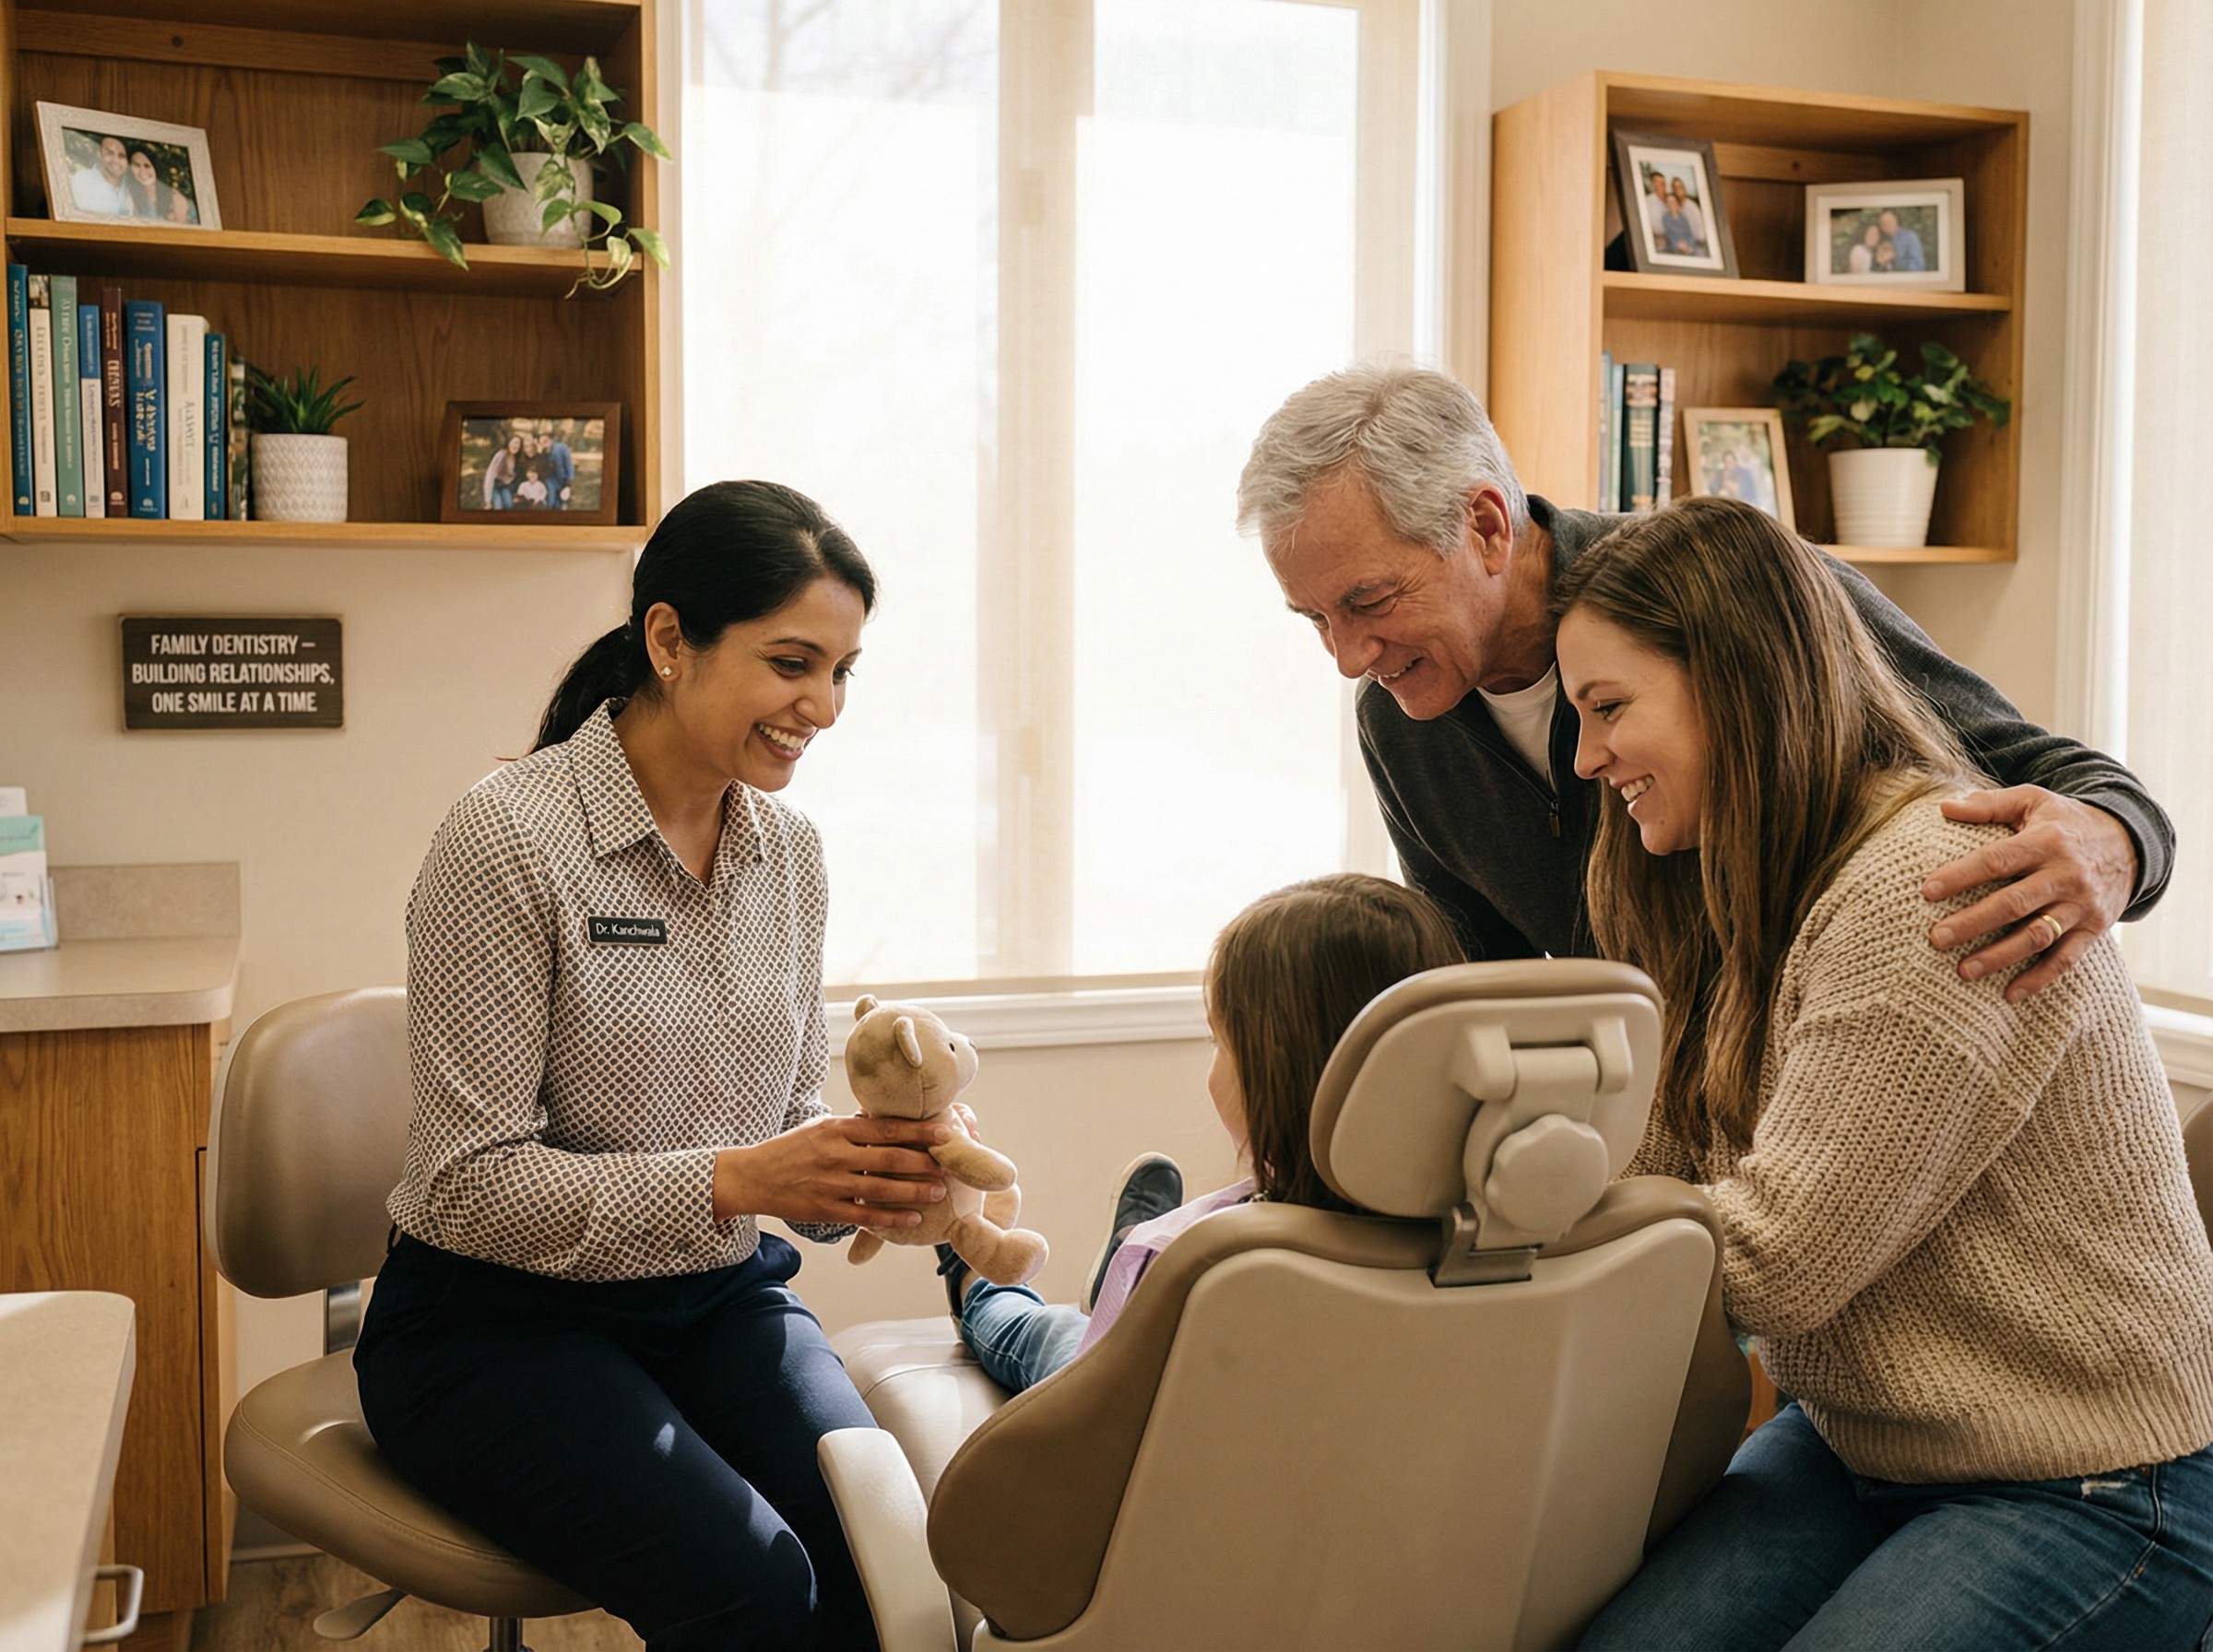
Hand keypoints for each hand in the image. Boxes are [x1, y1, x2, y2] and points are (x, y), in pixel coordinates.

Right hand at [713, 1114, 949, 1226]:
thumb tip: (891, 1124)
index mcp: (836, 1129)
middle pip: (888, 1158)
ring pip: (880, 1189)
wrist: (751, 1177)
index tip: (944, 1133)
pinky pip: (864, 1216)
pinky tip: (912, 1219)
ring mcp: (830, 1184)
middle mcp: (835, 1155)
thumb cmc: (791, 1149)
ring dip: (914, 1191)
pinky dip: (891, 1219)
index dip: (917, 1131)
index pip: (884, 1128)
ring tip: (939, 1192)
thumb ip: (853, 1128)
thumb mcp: (819, 1128)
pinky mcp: (825, 1210)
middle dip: (923, 1162)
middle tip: (951, 1165)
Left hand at [1921, 787, 2139, 1002]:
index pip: (1997, 860)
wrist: (2131, 841)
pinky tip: (2010, 994)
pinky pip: (2067, 959)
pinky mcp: (2095, 928)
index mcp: (2045, 841)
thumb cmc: (2066, 822)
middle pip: (2014, 903)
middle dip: (1973, 923)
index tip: (1927, 891)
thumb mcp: (2034, 801)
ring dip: (2000, 956)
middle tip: (1936, 938)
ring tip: (1963, 971)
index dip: (1961, 875)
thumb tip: (1943, 806)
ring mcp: (2082, 905)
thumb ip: (1990, 805)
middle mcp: (2065, 875)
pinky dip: (2040, 979)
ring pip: (2038, 936)